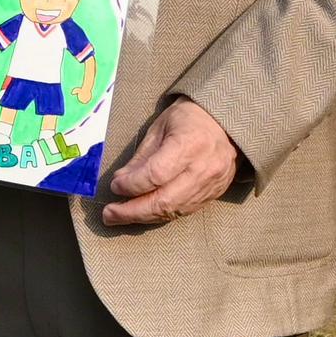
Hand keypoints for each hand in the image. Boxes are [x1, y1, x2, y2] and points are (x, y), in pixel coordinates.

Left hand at [95, 95, 238, 228]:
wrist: (226, 123)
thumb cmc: (188, 119)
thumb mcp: (159, 127)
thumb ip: (141, 157)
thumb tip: (120, 181)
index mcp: (190, 144)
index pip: (155, 174)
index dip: (131, 185)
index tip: (114, 186)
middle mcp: (203, 169)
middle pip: (164, 201)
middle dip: (132, 211)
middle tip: (109, 214)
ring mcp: (211, 185)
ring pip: (172, 211)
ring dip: (143, 217)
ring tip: (120, 216)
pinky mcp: (214, 195)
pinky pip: (183, 212)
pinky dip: (160, 215)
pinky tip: (143, 213)